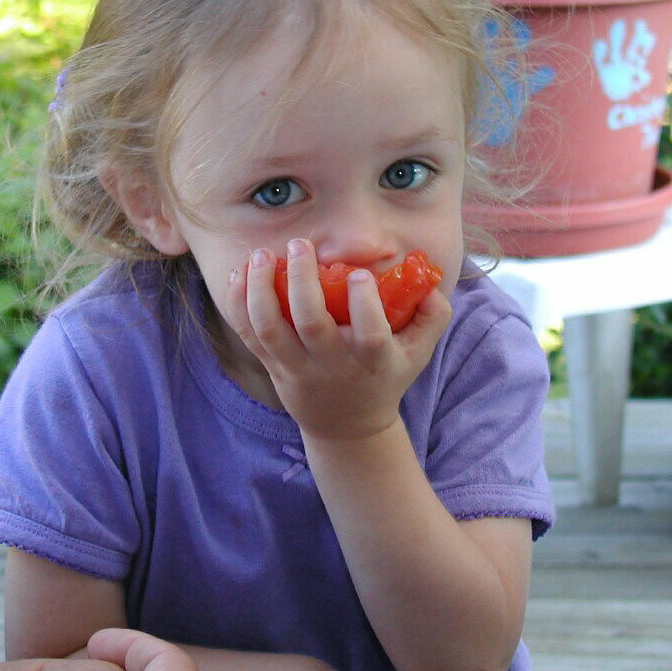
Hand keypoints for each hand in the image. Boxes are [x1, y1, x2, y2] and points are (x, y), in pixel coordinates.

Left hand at [225, 239, 450, 440]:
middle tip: (300, 245)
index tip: (360, 274)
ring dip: (260, 288)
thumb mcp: (418, 352)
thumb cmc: (384, 375)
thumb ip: (433, 315)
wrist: (347, 425)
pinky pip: (248, 335)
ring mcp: (296, 366)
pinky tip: (239, 273)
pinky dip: (238, 303)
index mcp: (372, 361)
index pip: (370, 335)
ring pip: (269, 329)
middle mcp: (331, 364)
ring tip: (262, 255)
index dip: (364, 304)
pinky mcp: (271, 365)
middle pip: (310, 324)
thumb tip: (429, 281)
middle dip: (301, 281)